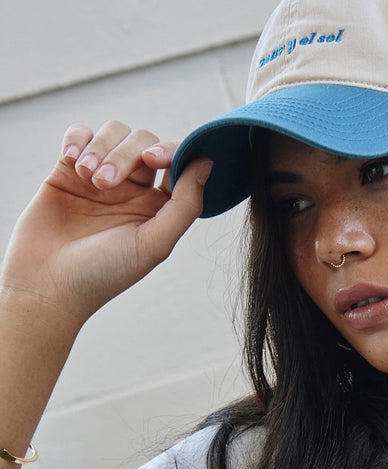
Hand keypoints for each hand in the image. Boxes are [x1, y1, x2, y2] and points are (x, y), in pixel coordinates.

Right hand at [0, 121, 210, 330]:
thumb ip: (185, 205)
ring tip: (87, 178)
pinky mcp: (69, 169)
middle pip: (143, 143)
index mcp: (159, 208)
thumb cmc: (104, 273)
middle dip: (126, 155)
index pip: (177, 163)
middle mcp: (134, 191)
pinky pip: (80, 133)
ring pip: (113, 133)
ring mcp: (101, 177)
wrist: (48, 283)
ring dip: (101, 149)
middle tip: (106, 185)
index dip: (170, 151)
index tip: (153, 160)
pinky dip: (78, 140)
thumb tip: (206, 163)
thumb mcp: (154, 244)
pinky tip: (72, 162)